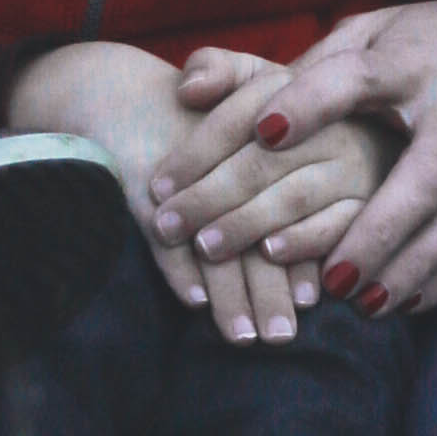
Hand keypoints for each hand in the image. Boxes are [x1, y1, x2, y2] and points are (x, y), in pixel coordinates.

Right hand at [6, 41, 313, 344]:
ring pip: (215, 244)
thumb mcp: (240, 148)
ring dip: (231, 294)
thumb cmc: (196, 132)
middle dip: (268, 290)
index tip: (308, 300)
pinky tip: (196, 300)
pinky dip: (180, 269)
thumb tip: (309, 272)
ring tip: (244, 335)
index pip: (289, 211)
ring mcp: (188, 178)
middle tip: (280, 337)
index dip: (300, 256)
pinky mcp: (148, 187)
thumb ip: (277, 203)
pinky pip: (166, 236)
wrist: (127, 98)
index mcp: (267, 144)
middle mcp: (232, 159)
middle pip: (256, 234)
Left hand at [150, 50, 403, 286]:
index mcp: (302, 87)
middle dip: (209, 196)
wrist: (414, 107)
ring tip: (205, 247)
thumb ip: (225, 70)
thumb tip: (187, 89)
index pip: (240, 115)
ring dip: (246, 224)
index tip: (156, 187)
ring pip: (296, 195)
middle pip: (262, 160)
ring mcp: (364, 165)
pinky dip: (305, 240)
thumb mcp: (273, 76)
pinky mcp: (386, 204)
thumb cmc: (310, 107)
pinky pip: (344, 225)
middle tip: (167, 227)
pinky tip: (270, 254)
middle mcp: (336, 121)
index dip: (194, 151)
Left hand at [154, 0, 436, 318]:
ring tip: (356, 301)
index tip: (262, 129)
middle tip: (309, 271)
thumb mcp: (395, 26)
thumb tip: (239, 97)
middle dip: (365, 232)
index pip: (358, 78)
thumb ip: (325, 62)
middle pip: (415, 181)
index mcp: (421, 60)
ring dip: (403, 269)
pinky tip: (402, 302)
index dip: (310, 102)